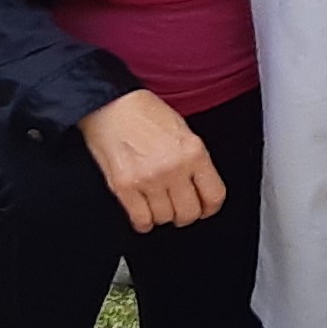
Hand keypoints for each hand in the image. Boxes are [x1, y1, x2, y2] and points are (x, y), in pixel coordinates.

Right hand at [75, 90, 222, 233]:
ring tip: (160, 204)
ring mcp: (148, 179)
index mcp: (193, 151)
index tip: (205, 208)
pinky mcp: (124, 187)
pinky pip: (141, 219)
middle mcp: (173, 168)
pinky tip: (144, 212)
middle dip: (186, 215)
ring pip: (165, 218)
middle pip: (189, 213)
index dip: (210, 207)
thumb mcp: (183, 131)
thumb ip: (193, 160)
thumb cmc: (145, 113)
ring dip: (164, 215)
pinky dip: (144, 221)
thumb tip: (200, 186)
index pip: (214, 195)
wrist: (112, 106)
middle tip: (181, 208)